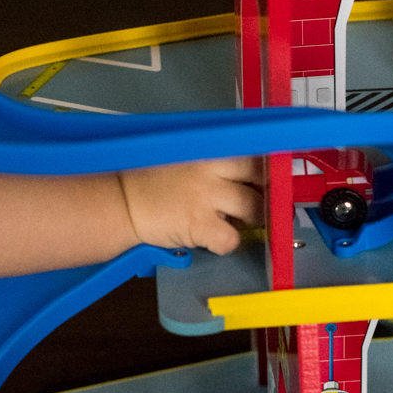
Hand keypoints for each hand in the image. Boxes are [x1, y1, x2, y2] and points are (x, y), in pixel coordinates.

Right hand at [118, 156, 263, 254]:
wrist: (120, 201)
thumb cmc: (149, 180)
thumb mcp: (184, 157)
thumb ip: (213, 162)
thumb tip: (247, 176)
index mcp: (208, 149)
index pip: (254, 152)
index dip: (269, 167)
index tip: (272, 178)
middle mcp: (212, 169)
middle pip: (262, 177)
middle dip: (268, 192)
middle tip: (261, 203)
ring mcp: (207, 197)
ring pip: (254, 209)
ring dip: (252, 219)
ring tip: (236, 222)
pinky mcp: (200, 224)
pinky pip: (231, 239)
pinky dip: (226, 243)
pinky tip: (212, 238)